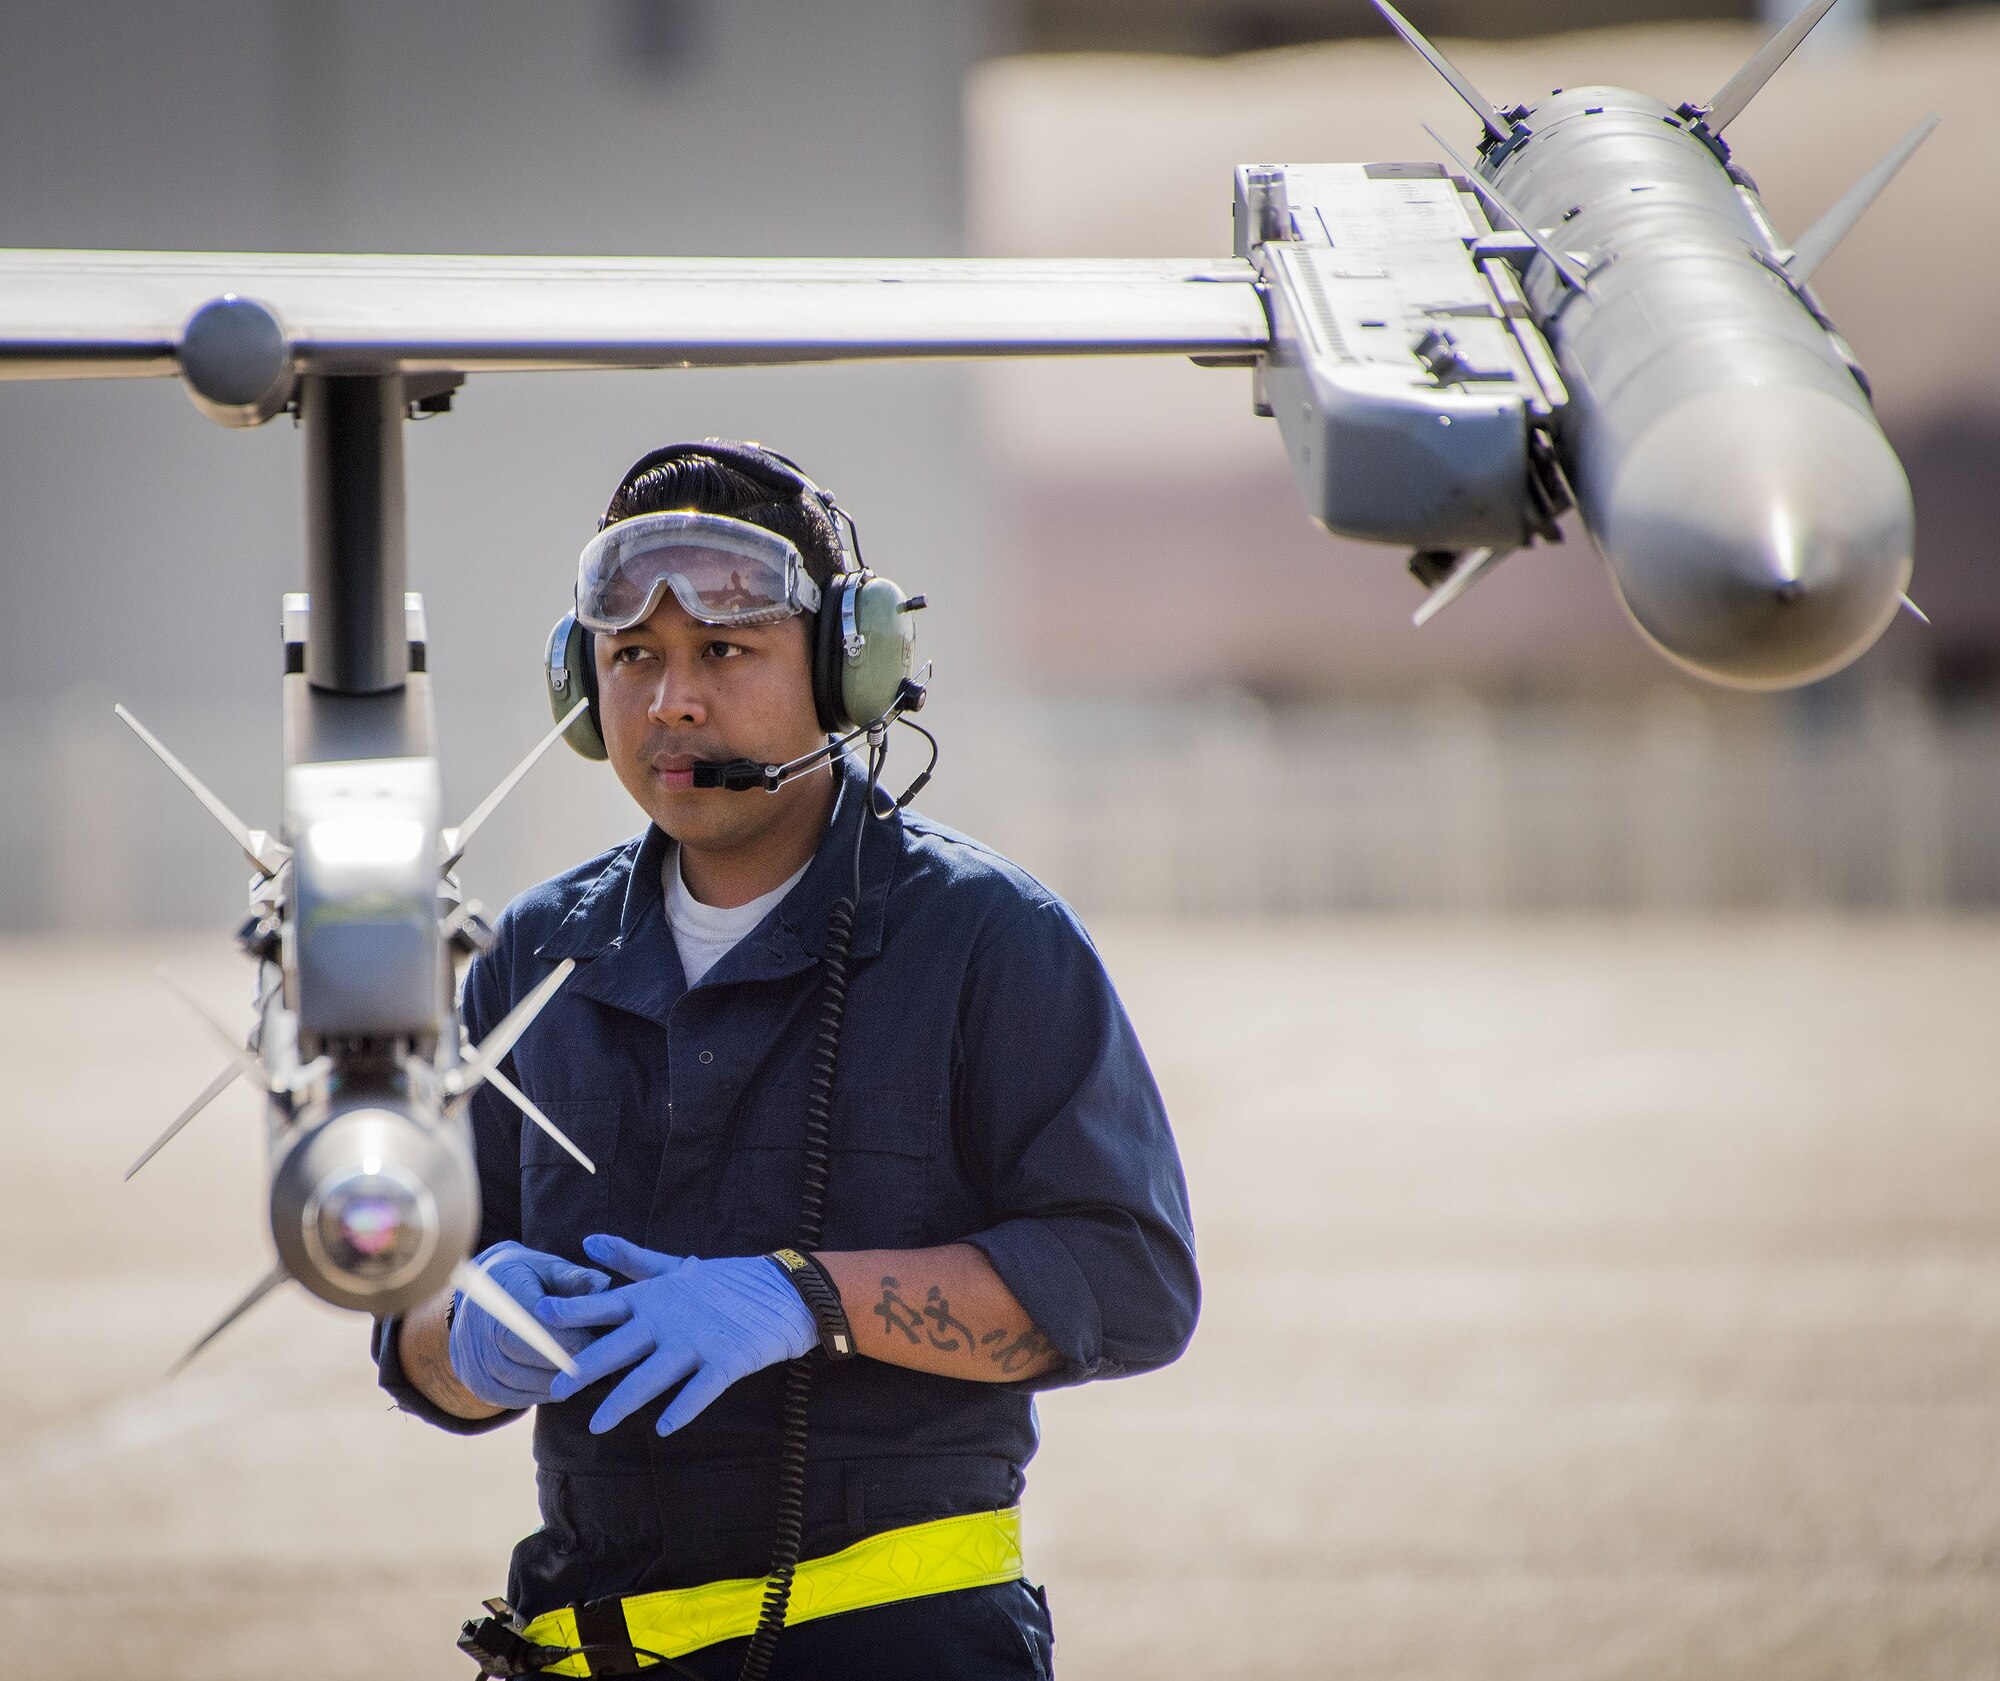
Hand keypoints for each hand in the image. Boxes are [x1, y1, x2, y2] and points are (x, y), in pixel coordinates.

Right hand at [449, 1241, 611, 1409]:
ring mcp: (478, 1362)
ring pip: (526, 1381)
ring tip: (590, 1375)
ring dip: (561, 1381)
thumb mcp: (546, 1266)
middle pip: (533, 1355)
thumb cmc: (523, 1277)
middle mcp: (483, 1331)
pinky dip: (544, 1393)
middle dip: (571, 1361)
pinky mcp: (480, 1385)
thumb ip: (574, 1277)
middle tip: (603, 1364)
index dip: (573, 1336)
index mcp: (502, 1296)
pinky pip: (516, 1398)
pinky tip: (565, 1384)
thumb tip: (604, 1285)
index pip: (539, 1324)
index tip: (604, 1342)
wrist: (476, 1296)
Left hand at [536, 1235, 817, 1435]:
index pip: (606, 1302)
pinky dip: (683, 1408)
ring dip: (623, 1401)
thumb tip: (588, 1241)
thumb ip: (631, 1260)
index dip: (572, 1310)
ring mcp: (699, 1341)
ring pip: (652, 1375)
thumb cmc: (727, 1282)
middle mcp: (670, 1319)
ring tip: (597, 1424)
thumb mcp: (676, 1267)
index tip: (538, 1316)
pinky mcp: (727, 1361)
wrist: (786, 1292)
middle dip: (586, 1367)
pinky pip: (700, 1390)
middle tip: (556, 1388)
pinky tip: (664, 1428)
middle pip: (620, 1346)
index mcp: (656, 1296)